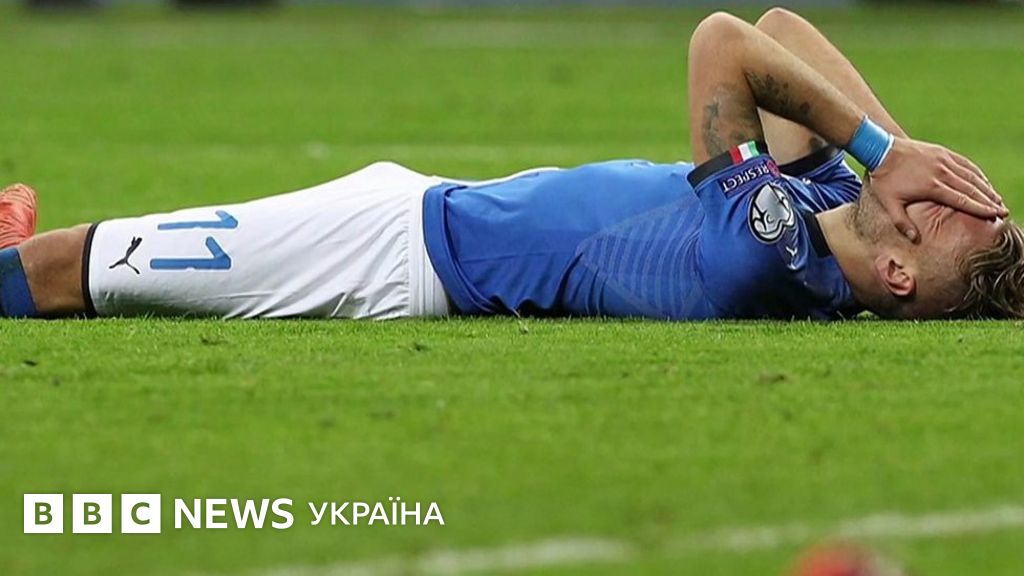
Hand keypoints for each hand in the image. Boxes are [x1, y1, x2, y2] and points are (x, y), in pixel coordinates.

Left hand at [870, 137, 1006, 241]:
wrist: (881, 149)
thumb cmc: (884, 179)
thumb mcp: (889, 203)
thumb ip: (902, 223)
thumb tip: (915, 240)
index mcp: (932, 187)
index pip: (962, 200)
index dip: (980, 208)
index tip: (995, 215)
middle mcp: (942, 172)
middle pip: (972, 189)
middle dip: (989, 201)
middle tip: (1003, 211)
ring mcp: (944, 160)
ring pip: (972, 175)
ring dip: (986, 188)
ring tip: (997, 199)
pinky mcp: (943, 153)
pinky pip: (965, 164)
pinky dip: (977, 173)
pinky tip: (983, 181)